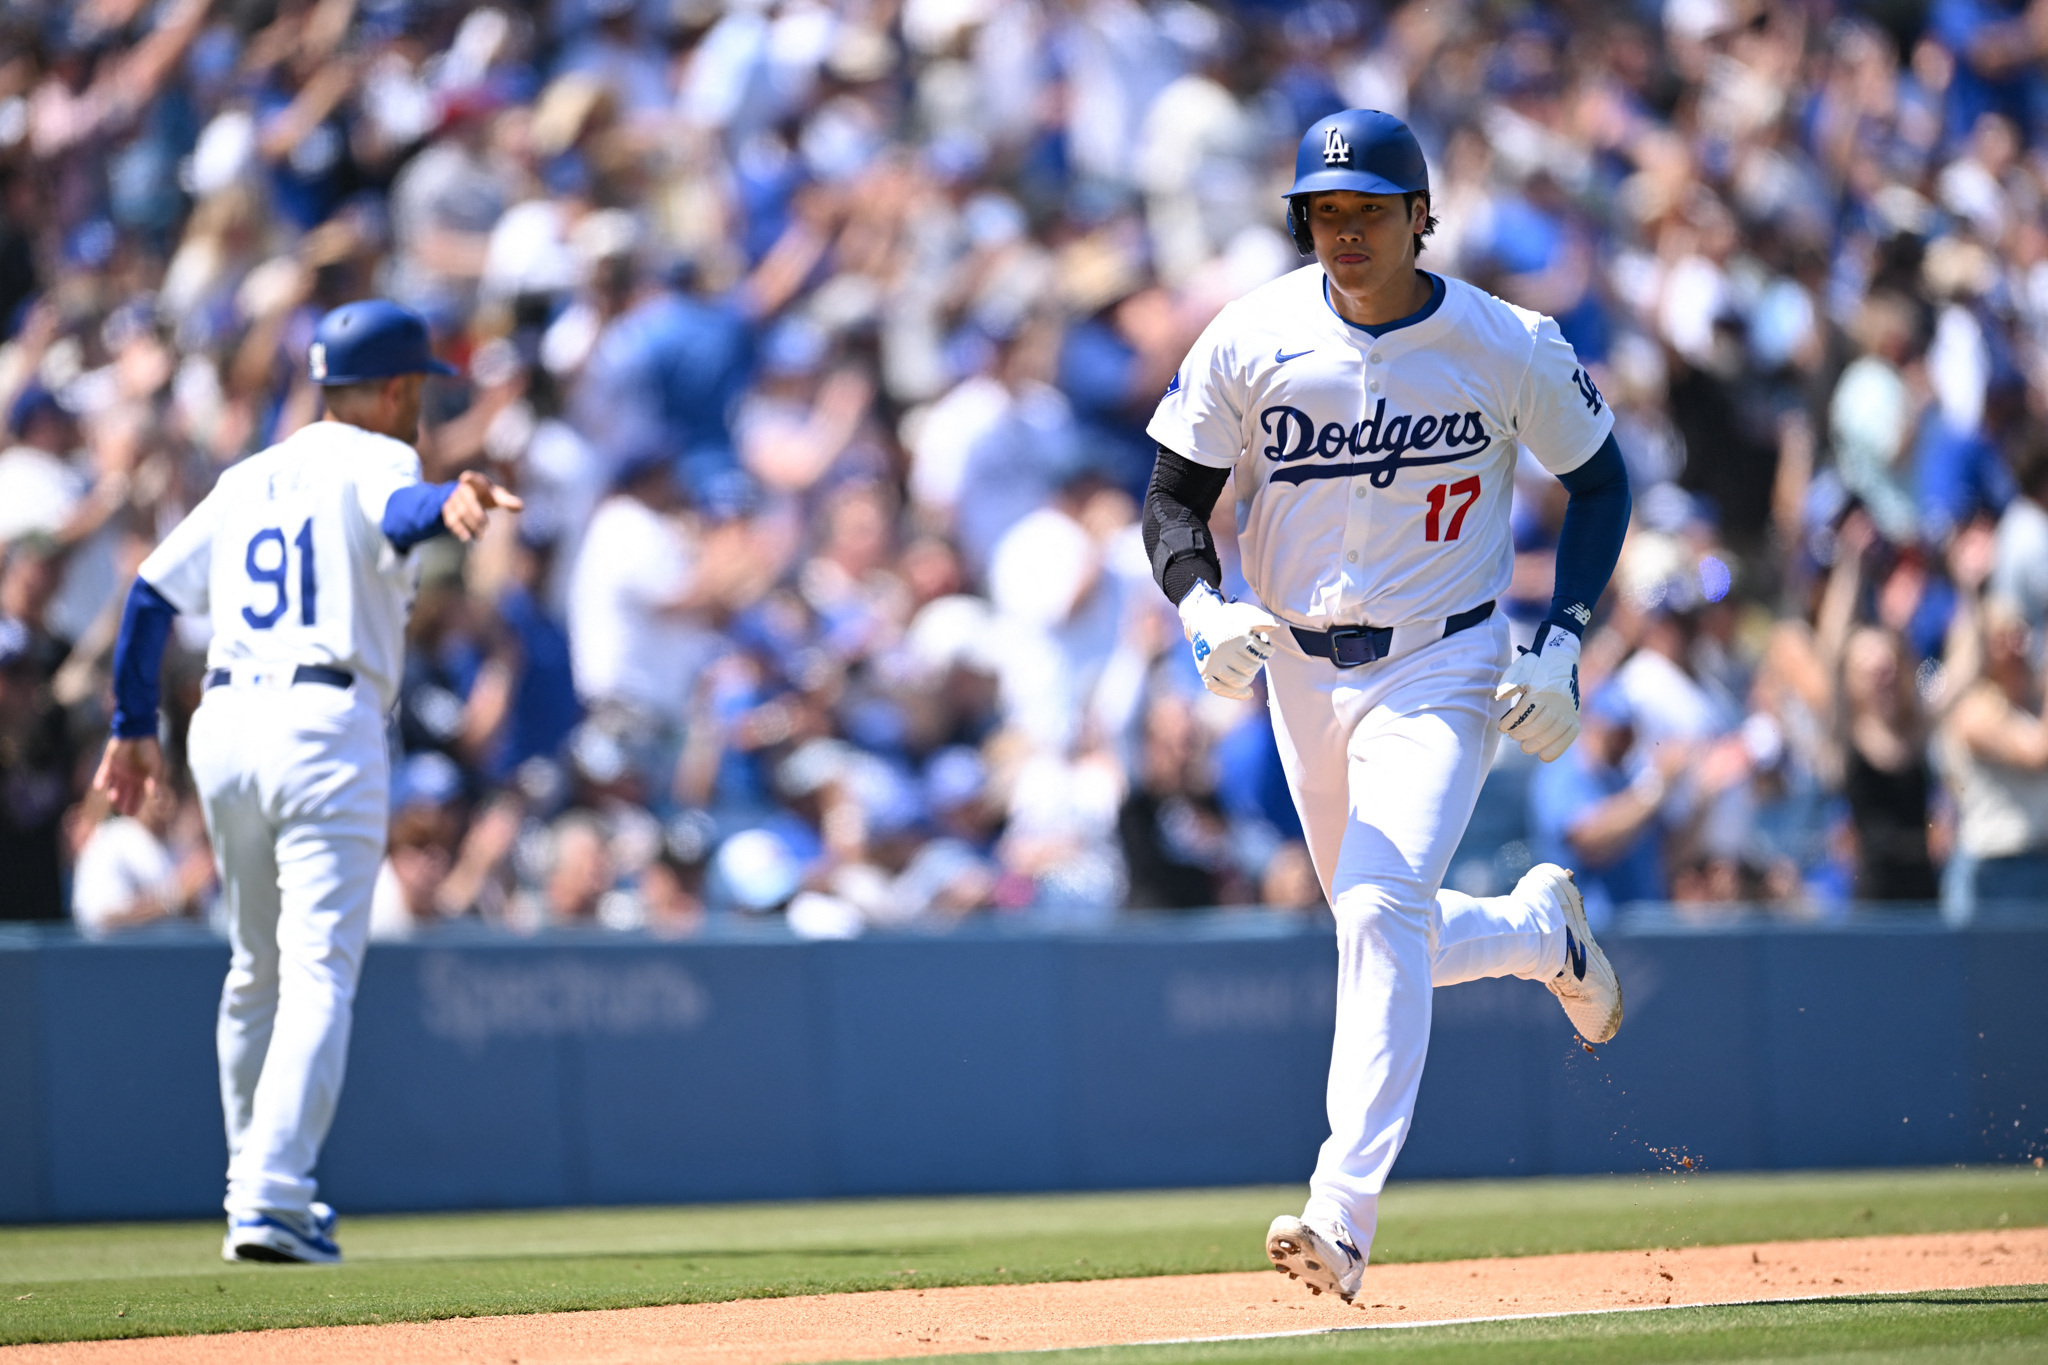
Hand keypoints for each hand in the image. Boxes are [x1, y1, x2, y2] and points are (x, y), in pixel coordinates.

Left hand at [93, 736, 161, 816]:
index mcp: (142, 777)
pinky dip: (101, 780)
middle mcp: (129, 776)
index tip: (133, 813)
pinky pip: (103, 773)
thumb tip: (156, 797)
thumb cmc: (150, 748)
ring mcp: (119, 770)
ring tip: (114, 800)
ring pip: (114, 786)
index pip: (138, 794)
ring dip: (114, 793)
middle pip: (126, 792)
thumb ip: (153, 781)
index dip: (136, 803)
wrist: (138, 730)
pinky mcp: (109, 762)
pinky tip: (99, 787)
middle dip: (125, 802)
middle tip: (123, 811)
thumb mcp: (155, 766)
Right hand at [440, 470, 523, 541]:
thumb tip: (520, 506)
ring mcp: (453, 498)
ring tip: (479, 537)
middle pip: (469, 502)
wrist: (464, 497)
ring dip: (470, 526)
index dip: (470, 479)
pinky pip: (450, 519)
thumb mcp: (496, 496)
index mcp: (475, 482)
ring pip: (460, 513)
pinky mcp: (447, 509)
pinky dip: (458, 529)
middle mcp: (462, 488)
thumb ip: (507, 500)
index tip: (466, 478)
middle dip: (478, 517)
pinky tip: (465, 538)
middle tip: (486, 527)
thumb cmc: (485, 495)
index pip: (472, 479)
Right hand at [1178, 582, 1276, 700]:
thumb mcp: (1244, 615)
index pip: (1262, 653)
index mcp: (1237, 638)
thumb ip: (1261, 620)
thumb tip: (1275, 626)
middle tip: (1257, 660)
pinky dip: (1237, 694)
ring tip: (1250, 672)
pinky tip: (1249, 693)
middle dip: (1257, 665)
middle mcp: (1225, 652)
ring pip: (1239, 680)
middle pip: (1251, 668)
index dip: (1268, 652)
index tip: (1267, 650)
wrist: (1201, 623)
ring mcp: (1215, 664)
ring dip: (1249, 677)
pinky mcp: (1206, 672)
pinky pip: (1222, 689)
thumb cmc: (1227, 620)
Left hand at [1495, 627, 1581, 761]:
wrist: (1561, 661)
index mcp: (1541, 690)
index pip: (1524, 713)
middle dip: (1521, 735)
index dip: (1510, 724)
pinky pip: (1567, 738)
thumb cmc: (1535, 668)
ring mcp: (1568, 711)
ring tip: (1524, 745)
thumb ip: (1508, 684)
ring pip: (1551, 734)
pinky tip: (1542, 755)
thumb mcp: (1519, 670)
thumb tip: (1500, 697)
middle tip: (1513, 736)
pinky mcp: (1575, 719)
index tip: (1502, 727)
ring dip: (1534, 744)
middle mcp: (1556, 702)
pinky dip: (1555, 750)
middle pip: (1538, 726)